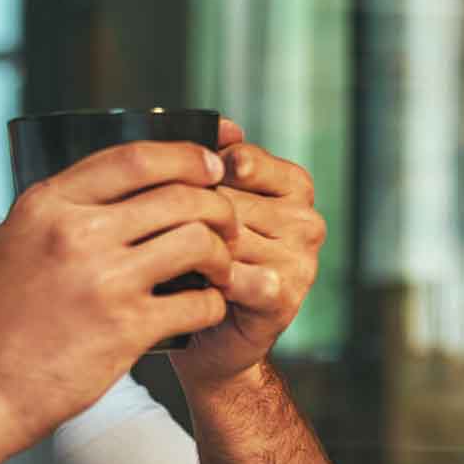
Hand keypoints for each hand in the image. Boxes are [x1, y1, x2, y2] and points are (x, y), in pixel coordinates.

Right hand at [0, 141, 237, 450]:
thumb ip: (41, 216)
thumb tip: (75, 196)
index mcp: (47, 206)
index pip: (134, 157)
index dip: (185, 156)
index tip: (209, 165)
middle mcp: (78, 233)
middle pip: (179, 195)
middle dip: (216, 206)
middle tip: (224, 223)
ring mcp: (105, 281)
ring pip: (198, 241)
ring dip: (221, 253)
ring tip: (217, 269)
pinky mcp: (126, 329)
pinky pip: (197, 303)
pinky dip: (212, 304)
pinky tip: (204, 309)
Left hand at [168, 119, 325, 389]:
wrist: (212, 339)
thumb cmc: (204, 263)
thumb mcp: (210, 206)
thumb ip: (215, 165)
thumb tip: (222, 125)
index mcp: (294, 187)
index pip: (244, 159)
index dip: (199, 177)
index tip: (172, 194)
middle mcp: (306, 221)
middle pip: (231, 200)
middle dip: (189, 217)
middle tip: (156, 234)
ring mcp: (302, 260)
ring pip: (229, 237)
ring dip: (191, 249)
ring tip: (167, 259)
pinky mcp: (286, 297)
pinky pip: (237, 276)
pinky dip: (205, 280)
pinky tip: (187, 285)